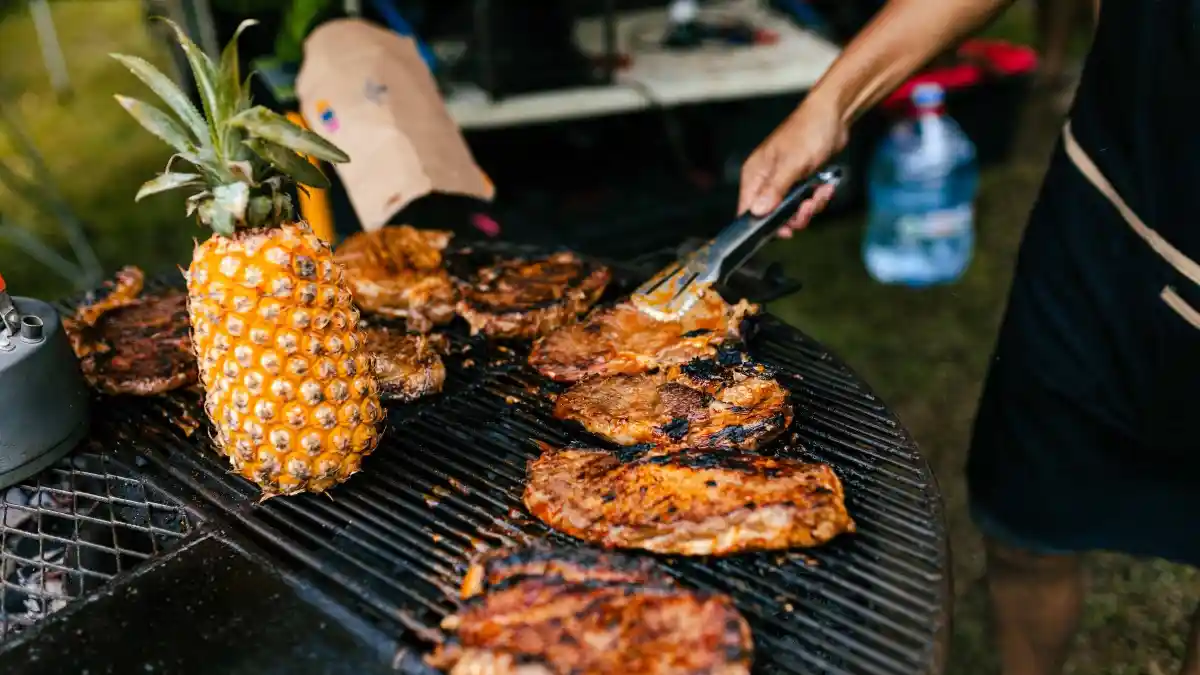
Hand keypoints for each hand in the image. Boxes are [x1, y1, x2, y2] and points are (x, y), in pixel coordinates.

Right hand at [738, 98, 848, 237]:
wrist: (834, 116)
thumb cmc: (808, 132)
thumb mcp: (792, 163)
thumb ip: (775, 189)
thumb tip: (757, 211)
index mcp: (755, 175)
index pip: (747, 210)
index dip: (762, 224)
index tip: (784, 229)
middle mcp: (766, 181)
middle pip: (772, 215)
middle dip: (794, 216)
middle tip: (809, 207)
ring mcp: (784, 182)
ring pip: (792, 211)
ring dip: (810, 207)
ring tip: (821, 192)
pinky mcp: (800, 182)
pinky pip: (805, 202)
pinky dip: (817, 198)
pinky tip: (825, 187)